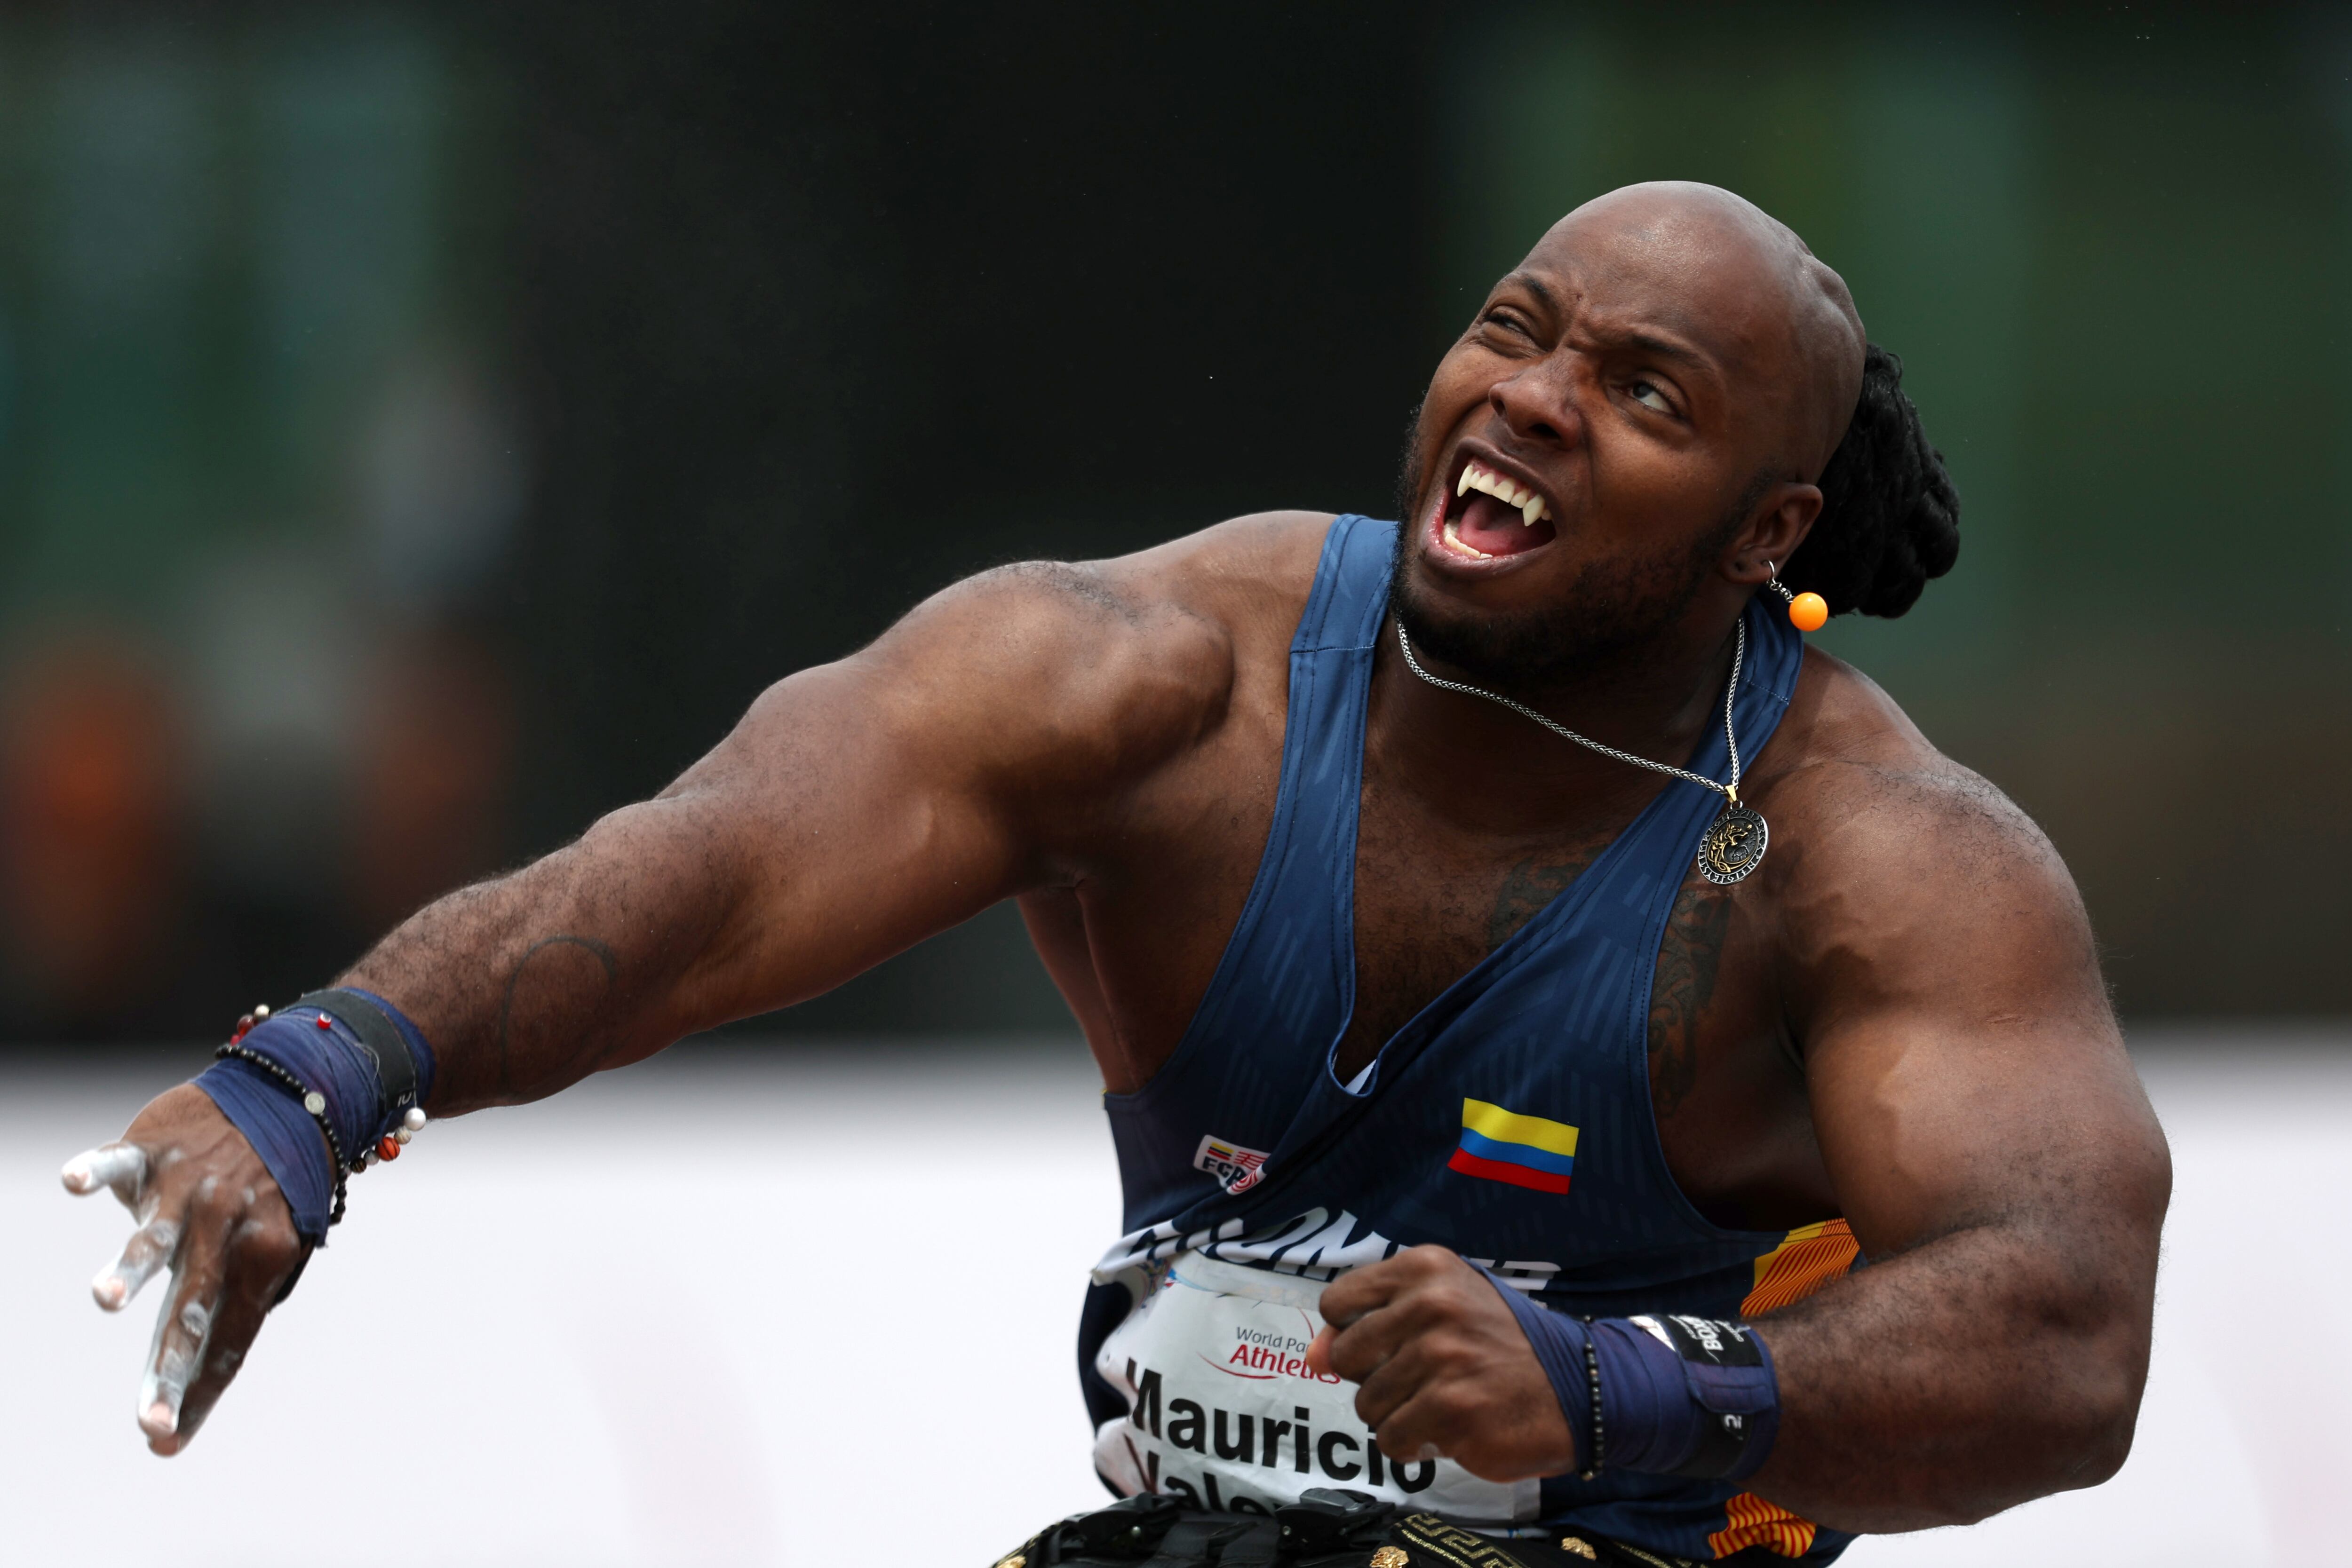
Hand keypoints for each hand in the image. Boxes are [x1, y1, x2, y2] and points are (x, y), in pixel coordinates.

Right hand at [60, 1085, 306, 1454]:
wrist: (295, 1093)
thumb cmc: (270, 1189)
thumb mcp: (267, 1247)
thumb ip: (227, 1309)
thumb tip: (188, 1391)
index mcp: (259, 1258)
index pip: (228, 1338)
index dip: (197, 1392)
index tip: (164, 1442)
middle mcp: (224, 1227)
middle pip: (194, 1310)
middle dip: (171, 1369)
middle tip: (149, 1422)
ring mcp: (188, 1188)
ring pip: (156, 1235)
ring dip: (130, 1268)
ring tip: (106, 1301)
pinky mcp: (155, 1150)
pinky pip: (121, 1162)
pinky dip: (97, 1172)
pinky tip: (74, 1183)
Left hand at [1304, 1244, 1574, 1482]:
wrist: (1578, 1391)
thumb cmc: (1499, 1347)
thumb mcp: (1438, 1313)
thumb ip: (1367, 1326)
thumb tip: (1311, 1357)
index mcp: (1426, 1269)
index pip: (1338, 1302)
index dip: (1355, 1332)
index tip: (1391, 1341)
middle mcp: (1432, 1305)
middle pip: (1346, 1358)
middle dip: (1375, 1377)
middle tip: (1424, 1377)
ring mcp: (1443, 1358)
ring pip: (1366, 1404)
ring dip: (1397, 1415)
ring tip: (1442, 1402)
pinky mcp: (1452, 1410)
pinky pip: (1391, 1440)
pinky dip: (1414, 1445)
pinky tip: (1450, 1429)